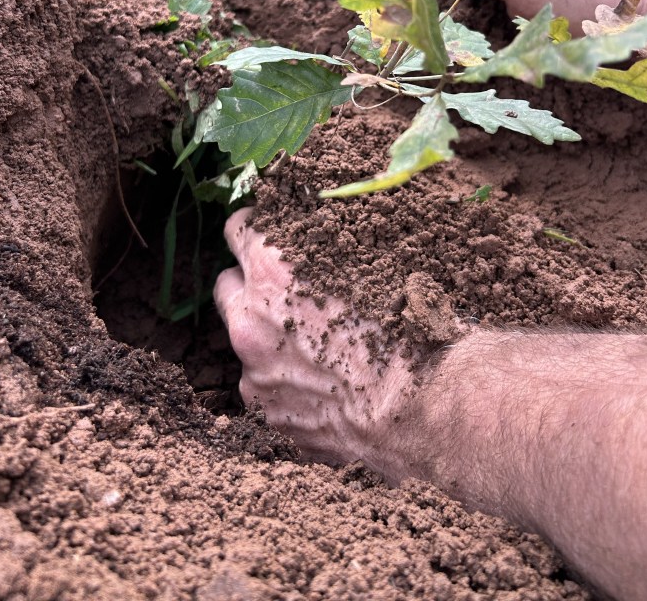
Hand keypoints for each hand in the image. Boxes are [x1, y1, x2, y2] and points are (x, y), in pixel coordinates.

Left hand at [214, 209, 412, 471]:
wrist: (419, 406)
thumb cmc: (404, 330)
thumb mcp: (370, 264)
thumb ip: (325, 248)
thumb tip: (316, 233)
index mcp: (272, 274)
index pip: (238, 233)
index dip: (251, 229)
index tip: (259, 231)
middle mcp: (250, 323)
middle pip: (227, 286)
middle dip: (249, 284)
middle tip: (282, 288)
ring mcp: (254, 374)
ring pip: (247, 343)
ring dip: (269, 338)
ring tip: (317, 346)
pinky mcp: (266, 416)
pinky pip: (267, 390)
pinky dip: (286, 383)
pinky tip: (325, 385)